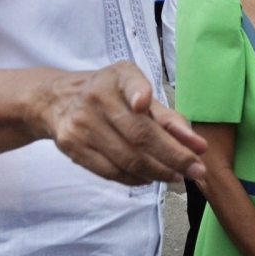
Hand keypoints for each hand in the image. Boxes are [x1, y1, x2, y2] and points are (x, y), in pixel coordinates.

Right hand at [36, 61, 206, 185]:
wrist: (56, 100)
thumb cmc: (110, 94)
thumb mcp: (136, 92)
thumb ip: (166, 116)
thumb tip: (198, 145)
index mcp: (118, 77)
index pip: (130, 82)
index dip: (138, 92)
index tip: (144, 102)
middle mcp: (97, 97)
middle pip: (138, 134)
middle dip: (173, 156)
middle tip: (196, 169)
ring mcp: (82, 124)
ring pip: (126, 157)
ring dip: (157, 172)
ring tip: (177, 176)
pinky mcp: (72, 147)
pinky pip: (109, 170)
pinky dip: (135, 178)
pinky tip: (150, 178)